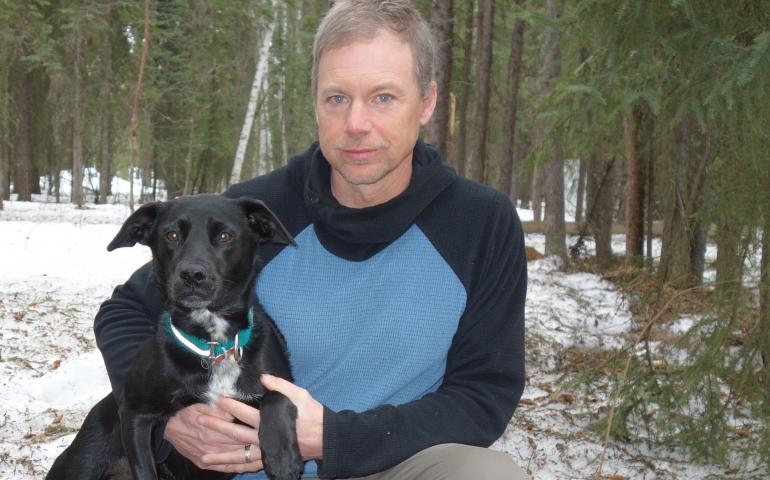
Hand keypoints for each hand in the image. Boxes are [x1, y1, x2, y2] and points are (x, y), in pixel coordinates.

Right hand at [164, 403, 259, 472]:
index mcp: (213, 433)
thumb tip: (232, 414)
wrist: (168, 427)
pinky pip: (223, 469)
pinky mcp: (204, 464)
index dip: (254, 432)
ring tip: (265, 454)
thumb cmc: (186, 413)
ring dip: (250, 457)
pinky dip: (236, 467)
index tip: (266, 428)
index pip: (240, 434)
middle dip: (255, 445)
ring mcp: (208, 458)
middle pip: (240, 448)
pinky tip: (248, 465)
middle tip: (272, 441)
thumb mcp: (200, 405)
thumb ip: (217, 410)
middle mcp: (212, 448)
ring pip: (234, 459)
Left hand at [206, 375, 324, 463]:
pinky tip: (223, 468)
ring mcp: (266, 452)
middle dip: (216, 428)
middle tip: (200, 422)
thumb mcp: (299, 395)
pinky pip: (248, 466)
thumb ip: (280, 386)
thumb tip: (263, 378)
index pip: (245, 413)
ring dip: (220, 456)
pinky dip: (235, 467)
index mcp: (270, 421)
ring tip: (202, 456)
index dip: (230, 406)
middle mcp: (264, 439)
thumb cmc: (312, 415)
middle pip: (235, 434)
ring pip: (238, 456)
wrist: (325, 438)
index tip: (217, 401)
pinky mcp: (270, 460)